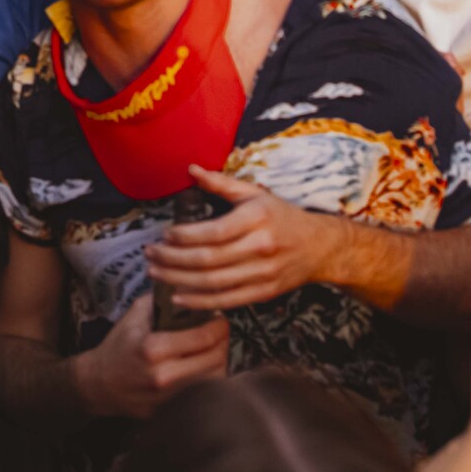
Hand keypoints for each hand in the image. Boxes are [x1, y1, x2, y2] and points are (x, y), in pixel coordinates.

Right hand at [79, 294, 229, 420]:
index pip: (204, 338)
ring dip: (219, 359)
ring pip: (214, 378)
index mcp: (154, 348)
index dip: (219, 326)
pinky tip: (201, 362)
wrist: (100, 383)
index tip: (221, 318)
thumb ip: (163, 300)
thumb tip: (190, 285)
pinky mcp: (171, 409)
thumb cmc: (118, 345)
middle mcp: (163, 375)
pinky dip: (206, 374)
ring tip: (214, 346)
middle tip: (222, 331)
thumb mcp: (134, 315)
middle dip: (224, 342)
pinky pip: (200, 390)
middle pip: (216, 359)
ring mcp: (168, 396)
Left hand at [145, 165, 335, 310]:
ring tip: (156, 273)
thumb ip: (221, 183)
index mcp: (258, 219)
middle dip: (173, 260)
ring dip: (179, 280)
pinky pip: (227, 300)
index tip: (164, 235)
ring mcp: (264, 273)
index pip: (214, 232)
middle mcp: (262, 247)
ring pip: (214, 283)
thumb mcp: (255, 194)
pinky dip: (200, 301)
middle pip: (209, 260)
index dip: (184, 237)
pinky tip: (178, 296)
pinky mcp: (264, 293)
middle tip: (150, 255)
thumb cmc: (282, 216)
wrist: (320, 247)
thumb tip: (191, 169)